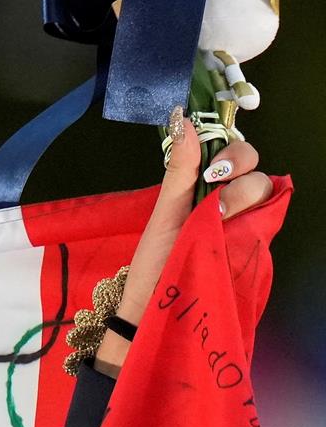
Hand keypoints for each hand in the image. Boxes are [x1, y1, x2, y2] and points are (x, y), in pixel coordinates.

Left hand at [94, 111, 272, 373]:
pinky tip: (233, 225)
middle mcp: (229, 200)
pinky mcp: (253, 244)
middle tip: (214, 182)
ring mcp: (244, 221)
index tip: (208, 157)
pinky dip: (256, 216)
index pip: (231, 150)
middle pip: (254, 164)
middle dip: (238, 163)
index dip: (227, 147)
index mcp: (203, 188)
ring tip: (216, 215)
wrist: (156, 307)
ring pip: (265, 188)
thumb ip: (178, 168)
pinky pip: (271, 218)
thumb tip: (182, 118)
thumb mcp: (164, 211)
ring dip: (243, 193)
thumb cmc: (156, 260)